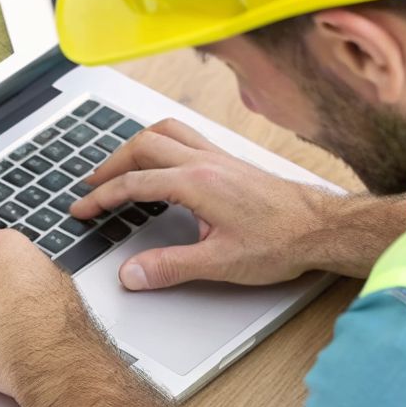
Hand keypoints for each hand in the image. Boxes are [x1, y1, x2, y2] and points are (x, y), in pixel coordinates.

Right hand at [70, 118, 405, 287]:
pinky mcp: (230, 161)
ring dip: (134, 145)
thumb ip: (169, 267)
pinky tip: (161, 159)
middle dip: (109, 165)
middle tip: (89, 185)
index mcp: (197, 183)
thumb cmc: (282, 242)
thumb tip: (131, 274)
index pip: (134, 183)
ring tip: (117, 165)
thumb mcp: (220, 264)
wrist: (323, 228)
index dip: (101, 197)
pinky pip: (186, 136)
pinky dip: (161, 141)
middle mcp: (205, 161)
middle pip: (142, 146)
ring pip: (165, 132)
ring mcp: (219, 157)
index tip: (82, 209)